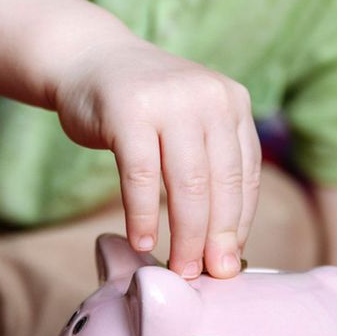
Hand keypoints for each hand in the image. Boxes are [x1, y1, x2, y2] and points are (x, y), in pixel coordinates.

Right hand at [52, 37, 259, 280]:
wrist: (89, 59)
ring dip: (185, 234)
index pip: (247, 174)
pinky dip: (143, 215)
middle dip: (215, 237)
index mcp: (232, 101)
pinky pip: (141, 176)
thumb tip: (225, 244)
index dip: (240, 223)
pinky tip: (142, 241)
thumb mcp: (190, 121)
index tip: (229, 261)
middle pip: (220, 183)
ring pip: (187, 183)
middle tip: (209, 275)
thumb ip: (210, 165)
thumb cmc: (142, 106)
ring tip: (179, 268)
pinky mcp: (128, 112)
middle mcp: (207, 96)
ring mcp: (169, 101)